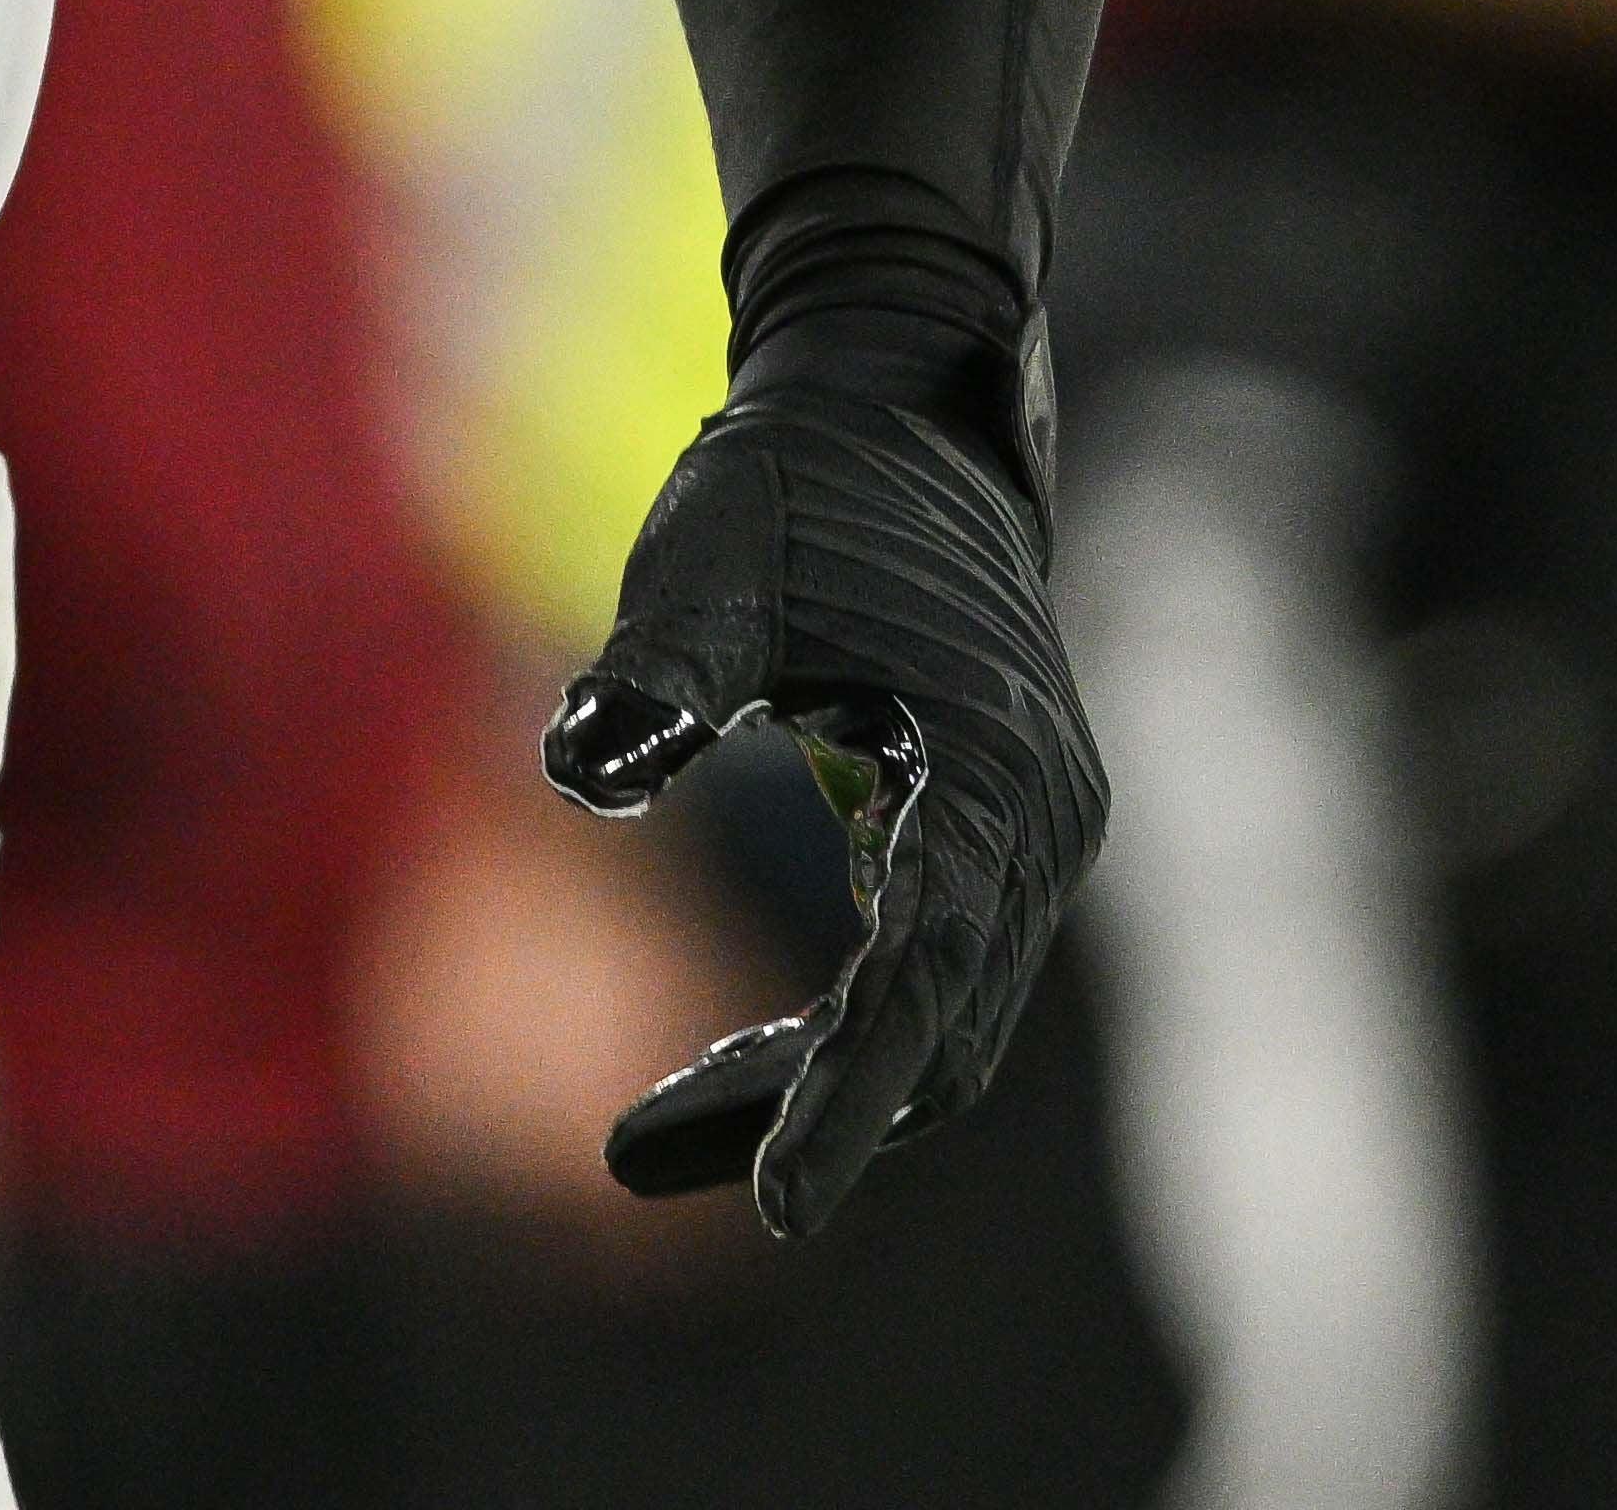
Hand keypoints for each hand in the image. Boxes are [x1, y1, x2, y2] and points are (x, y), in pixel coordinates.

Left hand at [544, 378, 1108, 1237]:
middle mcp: (1035, 819)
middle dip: (804, 1116)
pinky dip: (835, 1030)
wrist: (893, 407)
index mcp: (986, 764)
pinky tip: (717, 1062)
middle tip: (628, 1154)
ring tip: (645, 1131)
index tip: (777, 1209)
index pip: (923, 978)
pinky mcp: (992, 833)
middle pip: (937, 1031)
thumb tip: (580, 766)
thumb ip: (661, 660)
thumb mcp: (713, 550)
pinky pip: (927, 973)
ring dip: (811, 1085)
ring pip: (937, 1020)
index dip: (847, 1100)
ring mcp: (1026, 832)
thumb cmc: (796, 478)